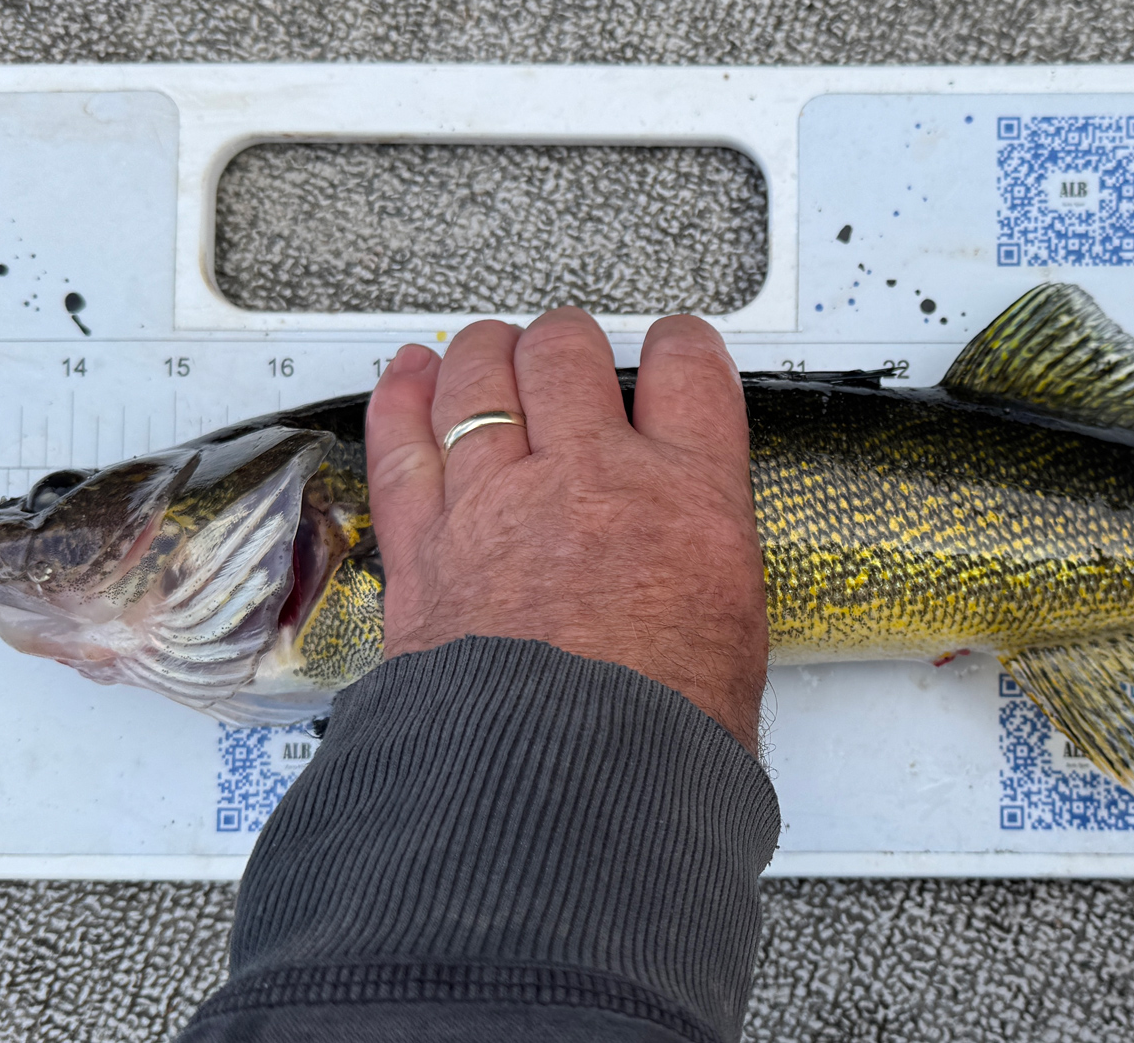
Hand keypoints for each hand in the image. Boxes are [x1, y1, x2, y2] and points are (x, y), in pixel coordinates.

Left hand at [363, 308, 767, 748]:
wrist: (566, 791)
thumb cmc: (658, 737)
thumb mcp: (733, 635)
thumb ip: (703, 571)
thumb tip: (694, 582)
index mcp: (688, 495)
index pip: (689, 370)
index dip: (677, 346)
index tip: (669, 347)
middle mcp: (591, 477)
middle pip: (568, 355)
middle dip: (565, 342)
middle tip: (566, 348)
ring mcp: (498, 501)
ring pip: (479, 379)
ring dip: (484, 351)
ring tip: (487, 346)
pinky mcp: (424, 545)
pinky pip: (403, 443)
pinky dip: (400, 397)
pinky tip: (405, 372)